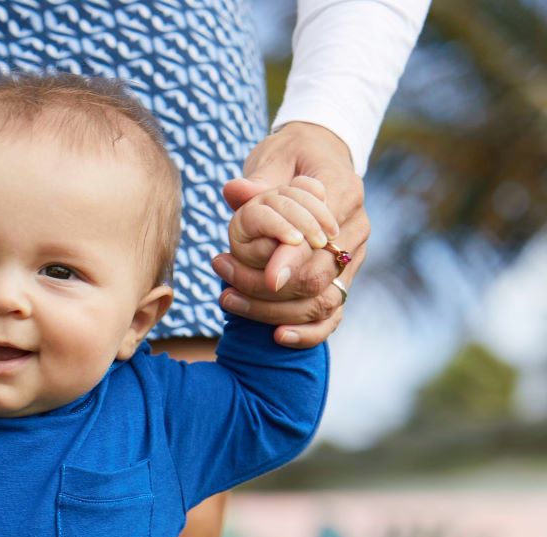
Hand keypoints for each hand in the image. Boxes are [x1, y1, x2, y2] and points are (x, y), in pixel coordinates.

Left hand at [214, 121, 369, 346]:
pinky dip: (308, 333)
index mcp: (345, 192)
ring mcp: (354, 259)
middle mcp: (356, 229)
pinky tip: (277, 336)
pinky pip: (332, 318)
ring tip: (227, 298)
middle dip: (267, 288)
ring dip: (273, 311)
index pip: (322, 237)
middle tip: (222, 277)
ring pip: (321, 302)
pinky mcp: (344, 281)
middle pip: (319, 277)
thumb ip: (258, 179)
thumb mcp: (275, 157)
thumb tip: (236, 193)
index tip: (267, 278)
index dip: (293, 259)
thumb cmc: (290, 158)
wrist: (315, 162)